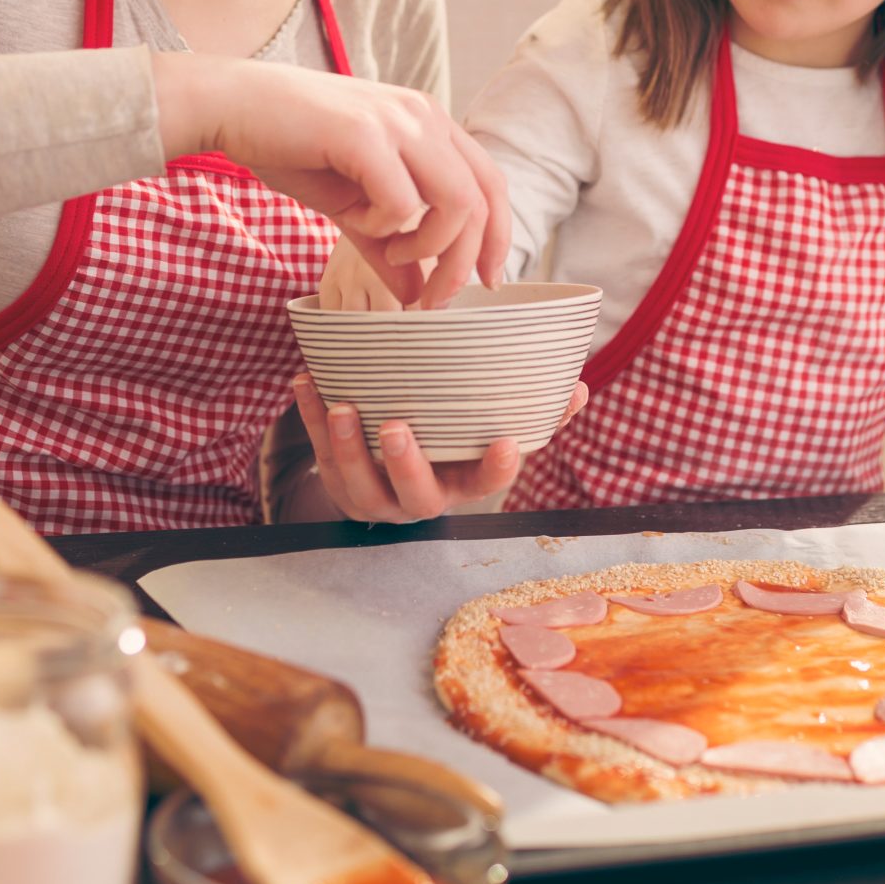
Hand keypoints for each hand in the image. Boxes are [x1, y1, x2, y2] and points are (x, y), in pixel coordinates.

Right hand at [155, 54, 506, 307]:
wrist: (231, 106)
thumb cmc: (289, 147)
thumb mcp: (350, 205)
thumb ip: (389, 246)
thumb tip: (417, 294)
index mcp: (429, 122)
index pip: (490, 183)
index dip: (498, 236)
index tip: (486, 280)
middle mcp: (424, 114)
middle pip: (482, 199)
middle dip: (464, 261)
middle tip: (435, 299)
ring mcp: (398, 121)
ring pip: (456, 202)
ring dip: (429, 246)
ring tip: (391, 251)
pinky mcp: (365, 135)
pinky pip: (403, 203)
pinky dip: (384, 227)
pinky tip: (355, 218)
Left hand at [291, 373, 588, 522]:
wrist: (392, 480)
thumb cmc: (453, 449)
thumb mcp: (489, 439)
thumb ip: (535, 417)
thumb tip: (577, 389)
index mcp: (462, 485)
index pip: (486, 484)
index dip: (498, 469)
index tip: (506, 443)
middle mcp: (420, 500)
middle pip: (416, 495)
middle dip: (406, 464)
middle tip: (397, 427)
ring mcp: (377, 498)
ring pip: (360, 482)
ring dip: (347, 446)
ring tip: (340, 405)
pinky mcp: (340, 486)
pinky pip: (322, 458)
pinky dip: (310, 420)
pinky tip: (307, 382)